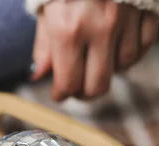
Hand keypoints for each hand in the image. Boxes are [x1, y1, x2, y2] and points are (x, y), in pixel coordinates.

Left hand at [31, 0, 157, 100]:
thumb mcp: (45, 10)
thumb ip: (43, 45)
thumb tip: (38, 74)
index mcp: (67, 30)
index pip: (68, 83)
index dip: (61, 94)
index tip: (59, 94)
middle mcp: (98, 29)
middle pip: (98, 85)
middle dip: (84, 93)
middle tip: (77, 89)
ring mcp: (126, 21)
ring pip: (123, 68)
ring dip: (108, 71)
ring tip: (95, 62)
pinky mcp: (147, 12)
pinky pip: (143, 48)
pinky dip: (130, 54)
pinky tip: (117, 49)